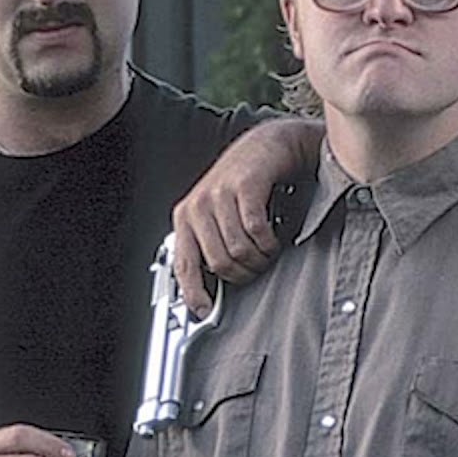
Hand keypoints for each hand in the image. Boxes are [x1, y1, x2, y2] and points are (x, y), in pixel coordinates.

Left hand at [171, 119, 320, 313]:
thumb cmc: (244, 182)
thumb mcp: (217, 214)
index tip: (205, 311)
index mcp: (186, 217)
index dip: (194, 293)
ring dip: (260, 258)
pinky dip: (268, 241)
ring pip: (239, 250)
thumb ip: (211, 244)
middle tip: (257, 267)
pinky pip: (255, 230)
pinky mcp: (244, 186)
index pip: (184, 265)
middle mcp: (198, 206)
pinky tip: (273, 238)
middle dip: (244, 273)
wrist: (267, 146)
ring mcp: (220, 195)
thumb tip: (210, 286)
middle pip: (219, 263)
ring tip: (267, 251)